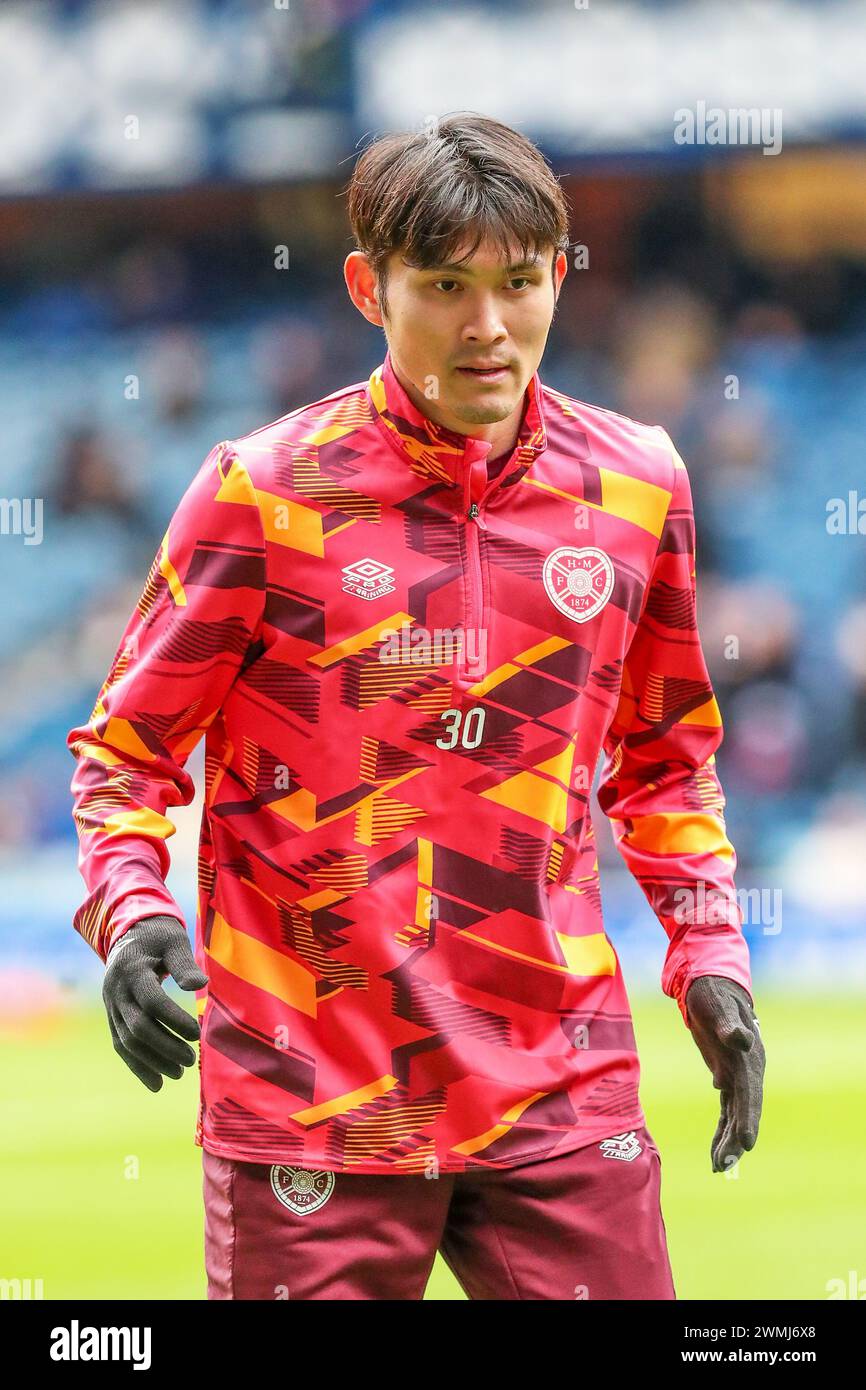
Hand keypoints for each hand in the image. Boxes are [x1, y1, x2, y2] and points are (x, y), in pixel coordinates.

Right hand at [103, 914, 207, 1091]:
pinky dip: (137, 1066)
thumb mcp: (174, 941)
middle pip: (137, 1027)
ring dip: (152, 1061)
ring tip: (179, 1073)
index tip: (197, 1032)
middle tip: (191, 1058)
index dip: (174, 1019)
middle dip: (165, 1046)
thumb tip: (199, 986)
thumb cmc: (158, 936)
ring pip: (127, 1041)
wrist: (130, 933)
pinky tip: (157, 1083)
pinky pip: (121, 1045)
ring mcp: (111, 1006)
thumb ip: (184, 964)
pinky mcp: (113, 1016)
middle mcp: (116, 991)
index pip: (151, 1002)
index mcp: (132, 971)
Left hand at [685, 975, 764, 1172]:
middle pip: (743, 1111)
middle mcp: (747, 1072)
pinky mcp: (726, 1077)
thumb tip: (741, 1040)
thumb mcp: (720, 1008)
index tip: (746, 1144)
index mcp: (749, 1059)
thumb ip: (730, 1027)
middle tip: (723, 1165)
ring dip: (726, 1140)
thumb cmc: (715, 996)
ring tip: (718, 1167)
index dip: (748, 1119)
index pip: (750, 1095)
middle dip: (734, 1139)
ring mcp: (737, 1076)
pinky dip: (721, 1128)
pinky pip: (726, 1109)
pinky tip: (715, 1149)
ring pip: (734, 1115)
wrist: (711, 988)